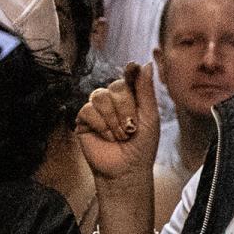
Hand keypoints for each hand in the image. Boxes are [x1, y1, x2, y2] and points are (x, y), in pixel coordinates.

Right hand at [74, 63, 162, 186]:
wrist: (126, 169)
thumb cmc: (142, 145)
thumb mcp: (150, 117)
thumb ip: (146, 91)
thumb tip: (147, 64)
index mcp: (131, 97)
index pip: (129, 77)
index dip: (130, 72)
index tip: (132, 67)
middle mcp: (113, 100)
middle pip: (116, 86)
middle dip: (126, 109)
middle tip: (130, 129)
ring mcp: (97, 109)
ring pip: (100, 96)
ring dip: (113, 119)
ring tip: (120, 136)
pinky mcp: (83, 120)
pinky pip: (87, 110)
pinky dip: (101, 125)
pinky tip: (107, 137)